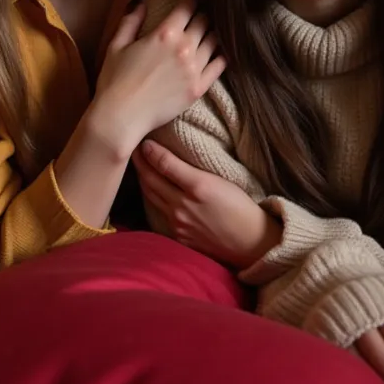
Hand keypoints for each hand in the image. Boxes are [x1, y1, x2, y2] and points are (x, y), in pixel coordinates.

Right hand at [89, 0, 225, 157]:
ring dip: (212, 34)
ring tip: (209, 34)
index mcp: (164, 33)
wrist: (121, 116)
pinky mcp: (199, 87)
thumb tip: (142, 2)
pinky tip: (219, 53)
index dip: (191, 0)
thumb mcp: (116, 45)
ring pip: (215, 41)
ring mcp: (194, 68)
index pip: (188, 7)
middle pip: (204, 21)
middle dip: (202, 16)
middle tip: (200, 17)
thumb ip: (131, 21)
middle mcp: (184, 47)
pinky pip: (219, 66)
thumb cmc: (114, 80)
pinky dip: (221, 56)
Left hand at [133, 140, 281, 267]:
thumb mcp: (221, 180)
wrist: (250, 242)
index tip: (144, 142)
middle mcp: (183, 206)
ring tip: (139, 168)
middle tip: (132, 150)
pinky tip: (152, 192)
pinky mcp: (178, 237)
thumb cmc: (241, 207)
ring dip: (143, 181)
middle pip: (151, 181)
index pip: (165, 165)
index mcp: (197, 187)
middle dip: (140, 164)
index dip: (151, 152)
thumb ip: (194, 171)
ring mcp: (178, 224)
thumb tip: (171, 158)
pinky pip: (160, 214)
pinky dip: (154, 200)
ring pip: (152, 197)